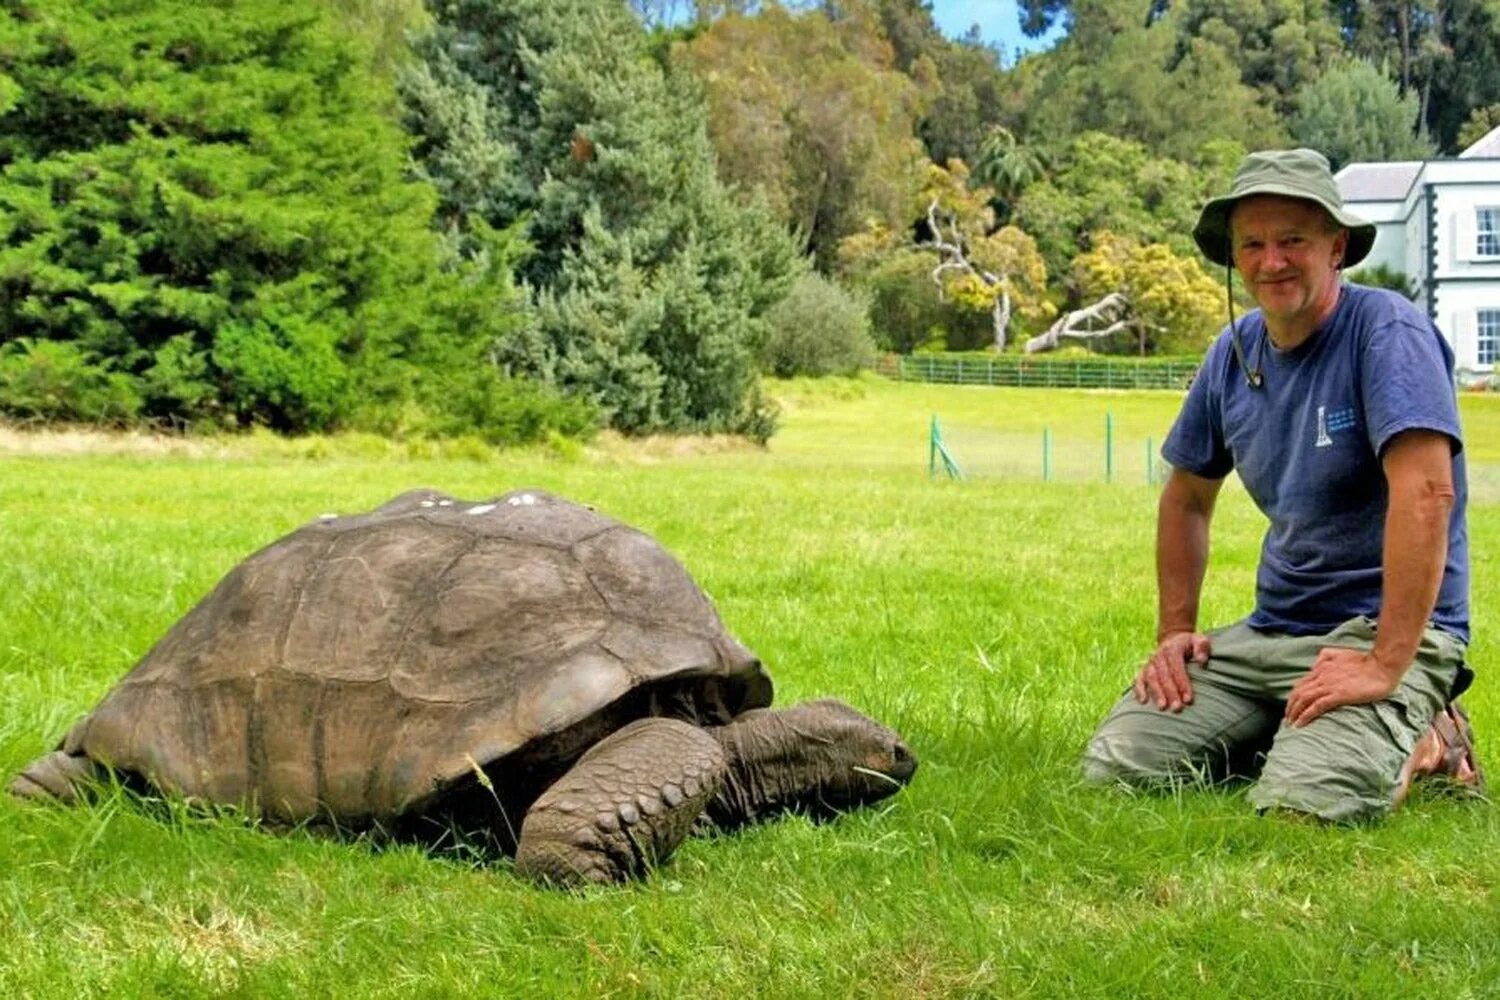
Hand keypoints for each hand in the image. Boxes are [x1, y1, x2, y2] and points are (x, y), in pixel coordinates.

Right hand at [1133, 631, 1211, 711]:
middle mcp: (1158, 654)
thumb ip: (1202, 647)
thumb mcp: (1199, 640)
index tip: (1189, 700)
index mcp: (1172, 649)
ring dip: (1156, 693)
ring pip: (1150, 677)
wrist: (1173, 639)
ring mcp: (1149, 661)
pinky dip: (1139, 689)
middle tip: (1177, 708)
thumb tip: (1201, 661)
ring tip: (1163, 707)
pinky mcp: (1143, 668)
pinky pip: (1139, 678)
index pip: (1177, 667)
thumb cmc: (1190, 645)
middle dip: (1170, 692)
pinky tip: (1143, 701)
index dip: (1182, 683)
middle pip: (1163, 675)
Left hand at [1284, 646, 1401, 727]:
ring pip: (1304, 700)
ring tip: (1290, 725)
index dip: (1293, 697)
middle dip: (1290, 707)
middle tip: (1287, 719)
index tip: (1291, 707)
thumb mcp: (1340, 654)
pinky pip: (1316, 706)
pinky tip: (1300, 724)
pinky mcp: (1338, 695)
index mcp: (1321, 668)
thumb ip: (1325, 657)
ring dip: (1294, 713)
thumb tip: (1314, 666)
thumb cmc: (1365, 661)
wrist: (1382, 666)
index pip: (1301, 684)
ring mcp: (1329, 686)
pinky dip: (1306, 715)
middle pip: (1298, 693)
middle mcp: (1321, 676)